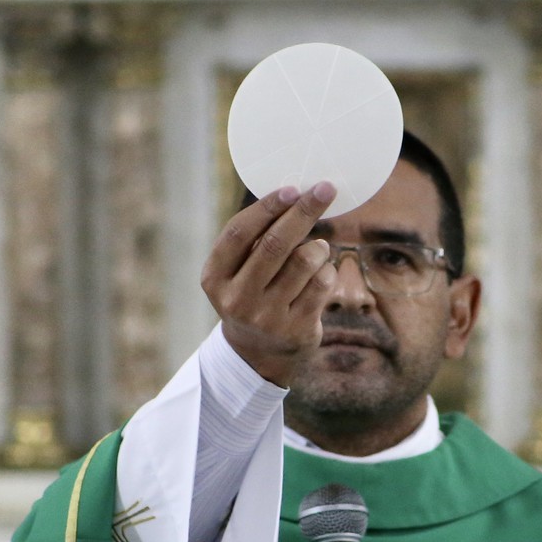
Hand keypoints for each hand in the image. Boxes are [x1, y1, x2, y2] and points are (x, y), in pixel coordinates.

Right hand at [202, 183, 339, 387]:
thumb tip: (293, 195)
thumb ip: (254, 239)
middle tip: (325, 189)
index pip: (238, 233)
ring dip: (317, 245)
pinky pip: (322, 283)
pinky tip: (319, 273)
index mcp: (214, 278)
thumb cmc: (251, 294)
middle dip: (304, 211)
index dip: (266, 207)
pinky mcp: (296, 329)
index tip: (292, 188)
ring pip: (305, 261)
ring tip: (316, 248)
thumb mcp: (237, 272)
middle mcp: (237, 299)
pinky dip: (327, 269)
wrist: (259, 353)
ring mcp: (267, 317)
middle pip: (275, 244)